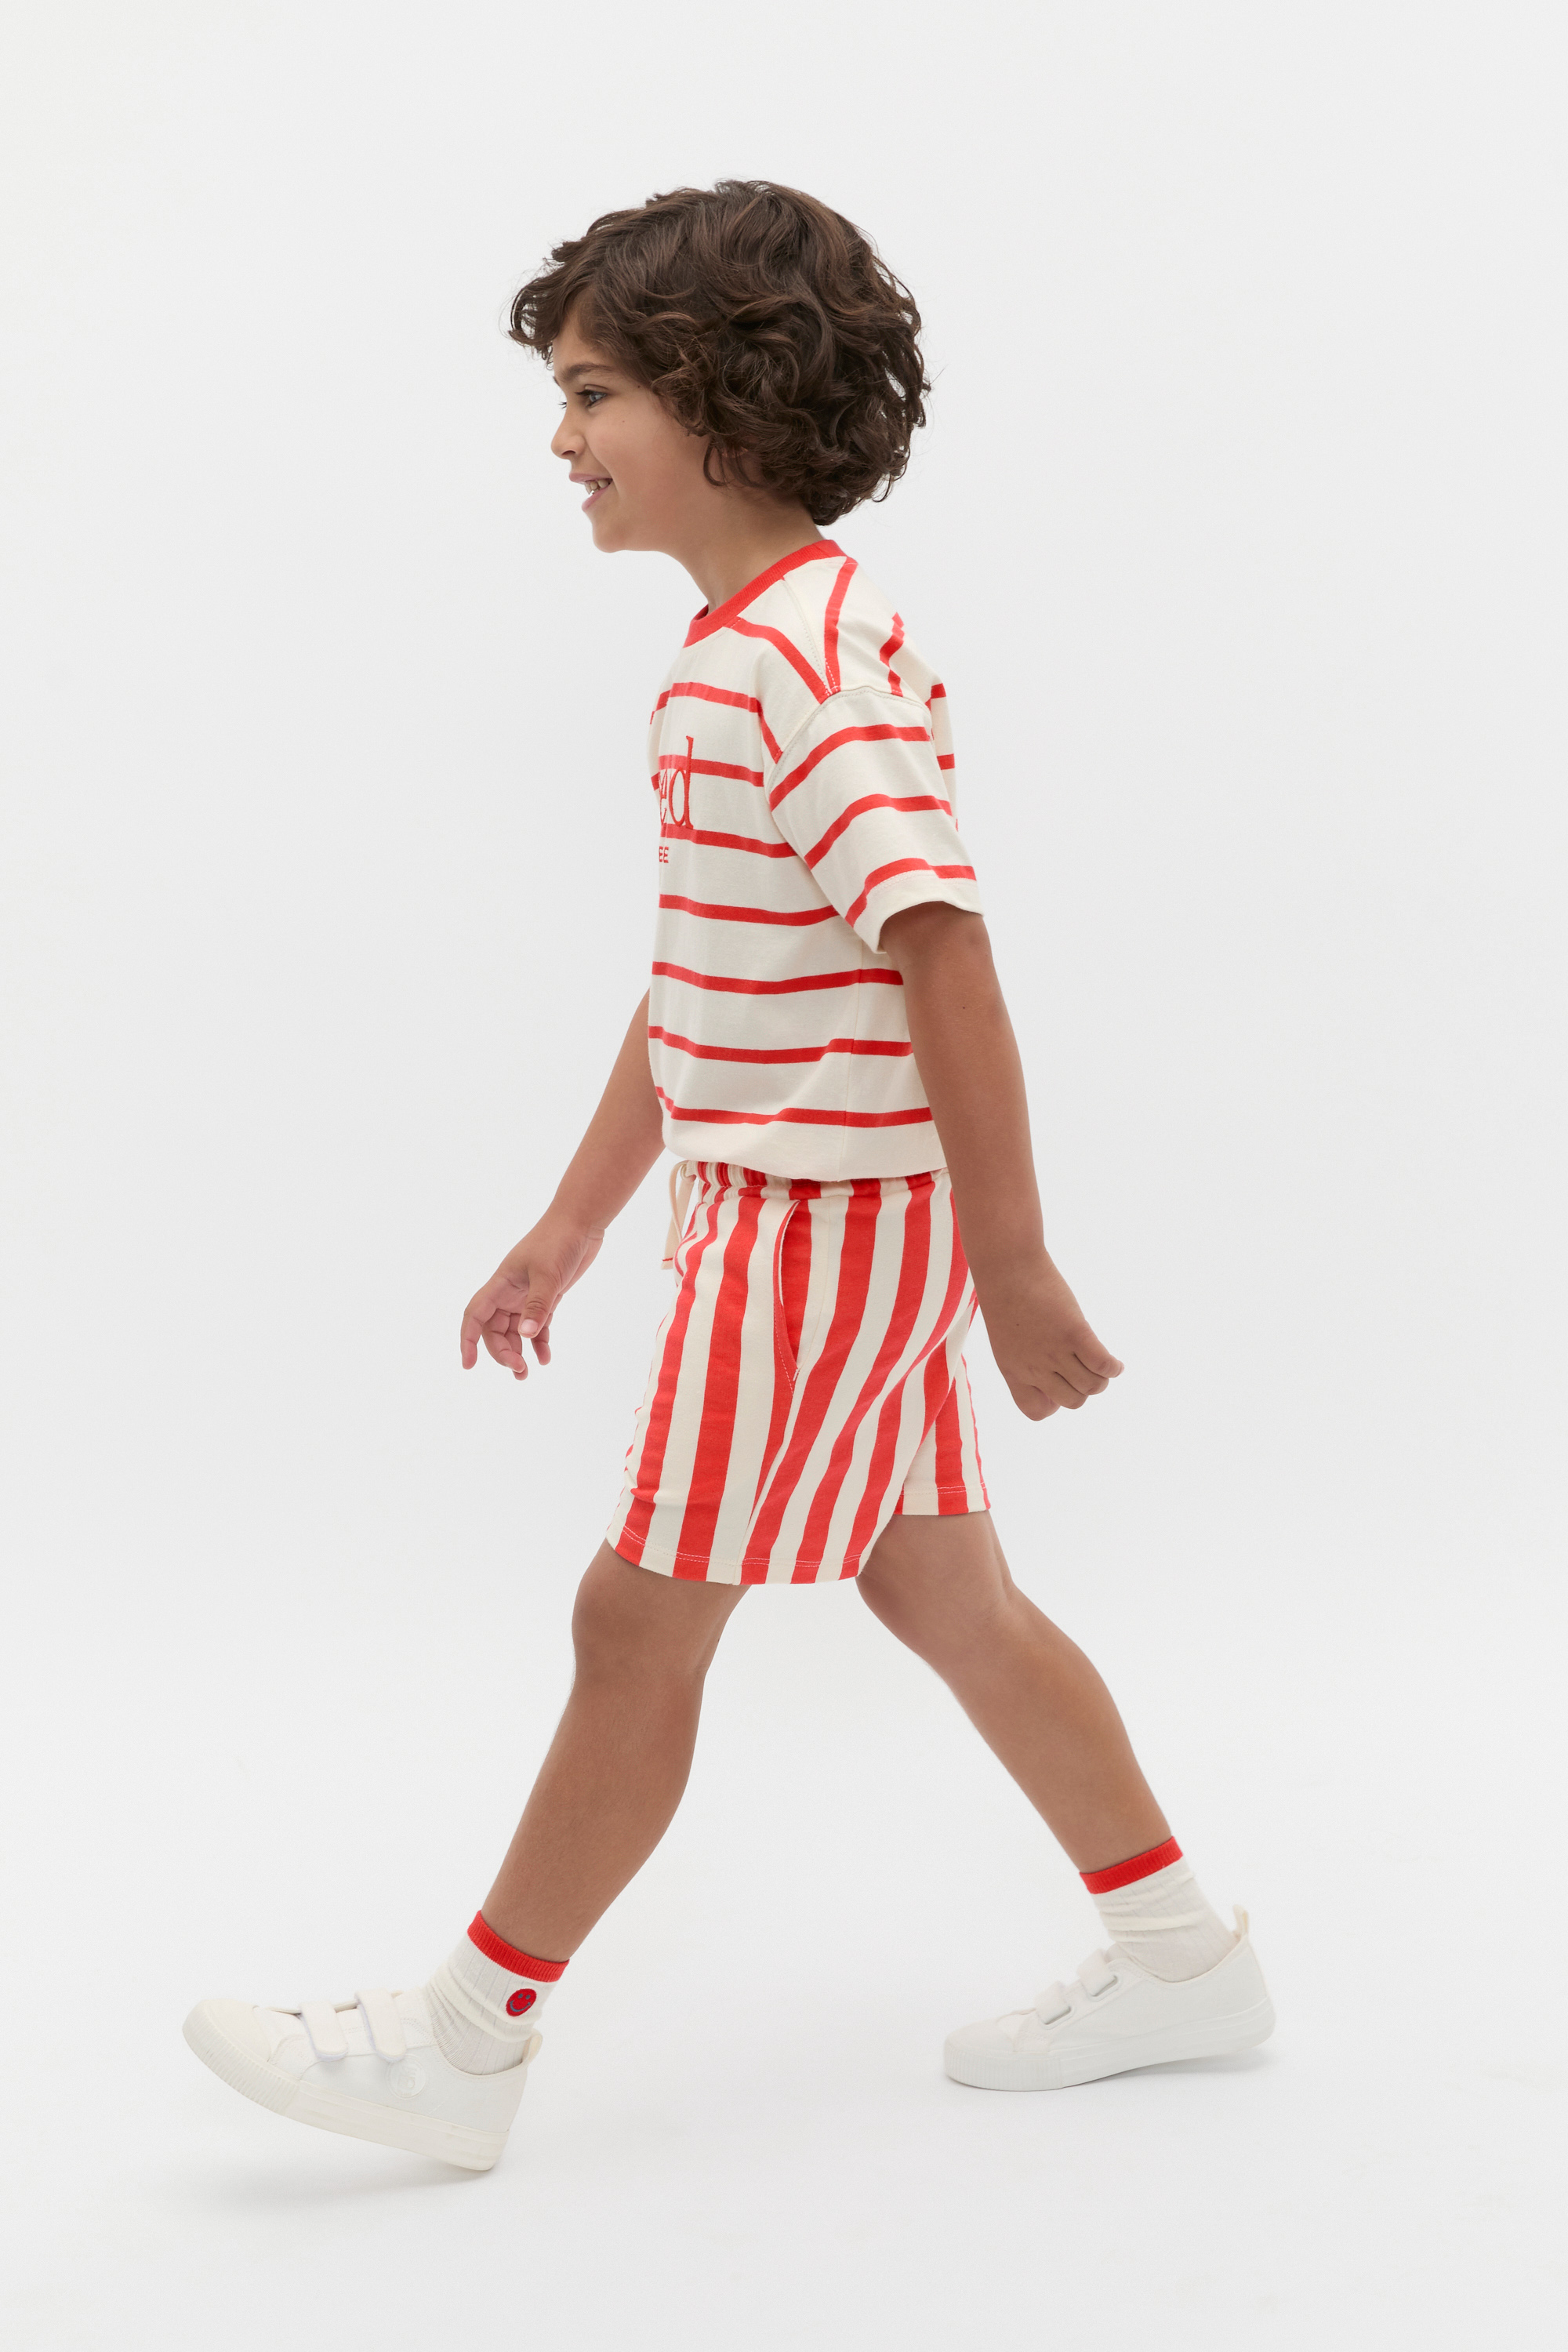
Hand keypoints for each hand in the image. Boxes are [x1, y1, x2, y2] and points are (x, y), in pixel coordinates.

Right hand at [459, 1216, 604, 1380]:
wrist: (581, 1222)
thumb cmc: (559, 1241)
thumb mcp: (547, 1275)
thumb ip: (538, 1306)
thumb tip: (526, 1336)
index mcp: (501, 1283)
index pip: (475, 1314)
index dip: (467, 1339)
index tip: (469, 1365)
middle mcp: (509, 1291)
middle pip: (494, 1329)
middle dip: (502, 1352)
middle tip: (519, 1370)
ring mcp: (527, 1294)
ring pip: (515, 1330)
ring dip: (518, 1352)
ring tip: (525, 1374)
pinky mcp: (546, 1296)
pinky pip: (537, 1325)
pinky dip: (539, 1342)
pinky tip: (545, 1358)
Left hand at [976, 1255, 1123, 1421]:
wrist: (1007, 1266)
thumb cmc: (1005, 1295)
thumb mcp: (1007, 1336)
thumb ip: (1026, 1359)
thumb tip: (1058, 1373)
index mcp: (1013, 1370)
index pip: (1035, 1411)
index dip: (1053, 1404)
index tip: (1059, 1383)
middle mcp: (1034, 1367)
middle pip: (1073, 1401)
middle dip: (1083, 1390)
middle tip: (1084, 1368)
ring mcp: (1055, 1352)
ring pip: (1093, 1386)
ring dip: (1103, 1379)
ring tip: (1103, 1364)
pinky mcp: (1075, 1333)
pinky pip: (1103, 1365)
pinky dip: (1115, 1368)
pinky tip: (1116, 1362)